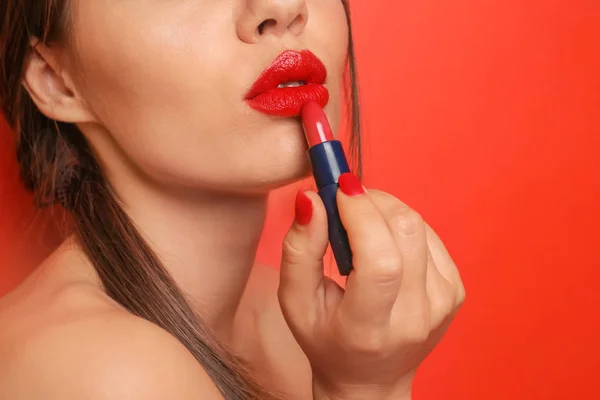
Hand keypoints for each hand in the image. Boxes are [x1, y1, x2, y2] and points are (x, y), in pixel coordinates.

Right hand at [278, 173, 464, 399]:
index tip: (339, 189)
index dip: (362, 214)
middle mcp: (415, 317)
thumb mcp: (295, 301)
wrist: (370, 378)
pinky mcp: (454, 290)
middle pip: (406, 232)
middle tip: (345, 201)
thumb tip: (313, 199)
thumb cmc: (326, 339)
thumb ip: (298, 249)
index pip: (380, 262)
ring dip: (385, 210)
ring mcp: (442, 304)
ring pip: (418, 226)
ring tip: (361, 226)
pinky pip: (429, 234)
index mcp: (369, 328)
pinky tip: (384, 242)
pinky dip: (401, 225)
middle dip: (372, 201)